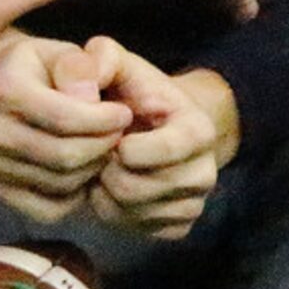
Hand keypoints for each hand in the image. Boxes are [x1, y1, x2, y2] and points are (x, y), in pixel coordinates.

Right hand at [0, 31, 132, 223]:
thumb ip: (79, 67)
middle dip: (103, 146)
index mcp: (4, 90)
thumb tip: (90, 99)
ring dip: (92, 168)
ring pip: (61, 183)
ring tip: (102, 146)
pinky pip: (50, 208)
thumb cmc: (38, 68)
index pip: (64, 118)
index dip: (104, 120)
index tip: (124, 113)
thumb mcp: (59, 52)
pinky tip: (81, 168)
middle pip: (64, 156)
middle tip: (119, 132)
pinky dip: (74, 193)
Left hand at [86, 48, 239, 241]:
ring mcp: (194, 204)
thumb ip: (98, 59)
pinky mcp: (178, 227)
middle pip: (136, 188)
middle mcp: (206, 173)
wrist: (156, 123)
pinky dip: (113, 211)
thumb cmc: (132, 90)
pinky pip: (135, 229)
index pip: (160, 151)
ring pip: (131, 212)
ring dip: (104, 190)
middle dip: (105, 168)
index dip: (122, 146)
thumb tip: (82, 89)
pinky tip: (111, 186)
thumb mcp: (116, 62)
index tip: (110, 133)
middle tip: (99, 150)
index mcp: (198, 130)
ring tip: (102, 164)